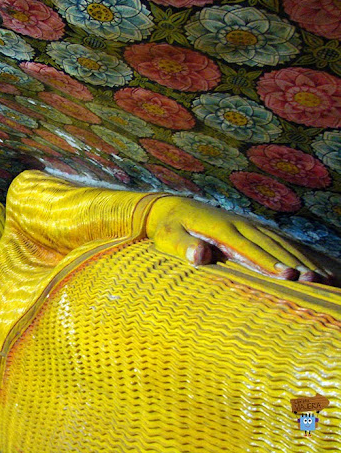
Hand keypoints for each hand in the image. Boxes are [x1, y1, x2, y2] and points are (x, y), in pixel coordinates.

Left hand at [146, 196, 332, 282]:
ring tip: (321, 276)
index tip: (288, 276)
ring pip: (277, 241)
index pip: (247, 247)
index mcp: (219, 227)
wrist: (170, 207)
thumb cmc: (167, 228)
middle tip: (313, 281)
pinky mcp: (248, 227)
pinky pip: (276, 240)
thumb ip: (183, 246)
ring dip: (299, 257)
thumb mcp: (168, 237)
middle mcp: (237, 223)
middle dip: (292, 262)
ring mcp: (245, 224)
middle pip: (269, 244)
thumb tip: (199, 256)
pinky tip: (310, 265)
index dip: (267, 261)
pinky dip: (295, 251)